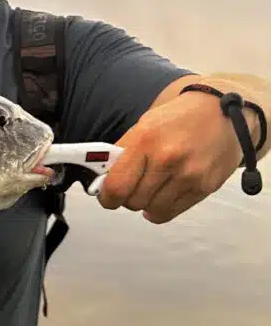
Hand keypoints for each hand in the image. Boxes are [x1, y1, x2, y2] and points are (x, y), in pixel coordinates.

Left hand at [97, 90, 244, 223]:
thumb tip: (104, 180)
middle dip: (126, 198)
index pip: (116, 186)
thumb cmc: (178, 119)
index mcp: (145, 140)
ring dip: (145, 203)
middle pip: (133, 201)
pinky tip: (162, 196)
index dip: (106, 196)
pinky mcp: (205, 187)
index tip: (105, 194)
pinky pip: (171, 212)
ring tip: (149, 188)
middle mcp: (167, 159)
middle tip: (130, 187)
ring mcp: (189, 175)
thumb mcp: (143, 126)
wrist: (221, 112)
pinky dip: (161, 208)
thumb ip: (123, 154)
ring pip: (152, 210)